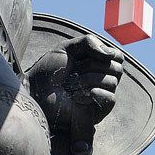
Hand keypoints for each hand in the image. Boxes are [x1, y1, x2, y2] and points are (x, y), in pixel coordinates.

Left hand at [27, 33, 123, 154]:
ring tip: (71, 84)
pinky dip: (96, 94)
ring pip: (112, 82)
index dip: (108, 53)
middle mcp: (102, 80)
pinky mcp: (97, 112)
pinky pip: (111, 99)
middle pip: (117, 68)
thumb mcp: (67, 48)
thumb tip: (109, 54)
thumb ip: (89, 42)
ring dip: (89, 79)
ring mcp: (101, 97)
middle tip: (74, 70)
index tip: (88, 53)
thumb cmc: (49, 70)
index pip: (118, 57)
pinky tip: (78, 96)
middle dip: (93, 65)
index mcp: (98, 65)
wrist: (36, 90)